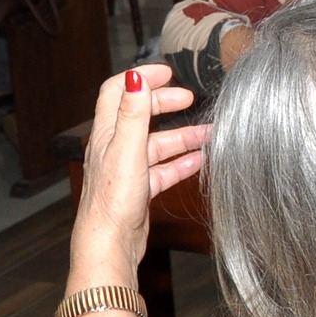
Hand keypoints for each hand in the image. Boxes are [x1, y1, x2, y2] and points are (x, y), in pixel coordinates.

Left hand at [71, 67, 207, 288]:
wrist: (110, 244)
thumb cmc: (112, 201)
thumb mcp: (127, 149)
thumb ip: (133, 113)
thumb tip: (135, 76)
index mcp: (107, 133)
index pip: (119, 92)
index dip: (141, 78)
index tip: (166, 72)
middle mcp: (115, 148)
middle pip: (141, 115)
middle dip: (165, 103)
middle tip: (189, 99)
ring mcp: (128, 169)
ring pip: (157, 144)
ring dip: (182, 136)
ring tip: (208, 134)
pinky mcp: (139, 190)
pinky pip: (163, 170)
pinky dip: (181, 163)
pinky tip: (199, 161)